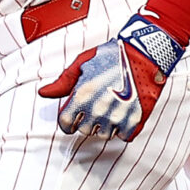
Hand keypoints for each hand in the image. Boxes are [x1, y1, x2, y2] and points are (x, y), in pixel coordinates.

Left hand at [38, 15, 181, 140]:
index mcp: (82, 96)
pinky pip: (123, 135)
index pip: (66, 124)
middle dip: (86, 122)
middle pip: (84, 130)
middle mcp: (98, 110)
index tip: (72, 120)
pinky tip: (123, 114)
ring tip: (109, 110)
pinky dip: (122, 128)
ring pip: (104, 135)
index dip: (67, 123)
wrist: (145, 54)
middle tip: (95, 109)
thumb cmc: (113, 55)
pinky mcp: (135, 120)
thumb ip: (63, 81)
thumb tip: (44, 93)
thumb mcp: (82, 63)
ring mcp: (117, 117)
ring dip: (104, 126)